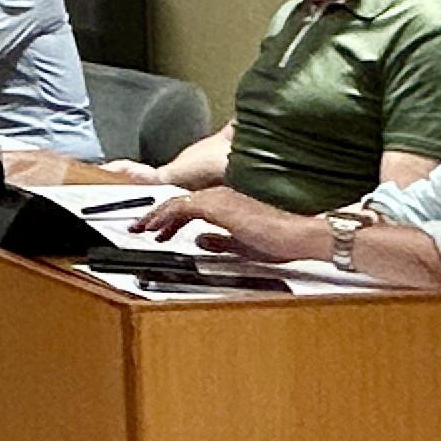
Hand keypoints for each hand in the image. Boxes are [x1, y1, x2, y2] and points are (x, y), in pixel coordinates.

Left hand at [130, 185, 309, 257]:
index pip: (190, 206)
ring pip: (176, 203)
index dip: (169, 218)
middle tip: (139, 227)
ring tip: (141, 228)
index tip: (157, 231)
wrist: (301, 234)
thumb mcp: (243, 245)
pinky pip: (182, 208)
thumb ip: (220, 241)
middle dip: (155, 215)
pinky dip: (165, 217)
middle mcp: (220, 195)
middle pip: (178, 202)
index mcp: (227, 202)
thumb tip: (200, 241)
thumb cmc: (282, 240)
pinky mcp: (218, 205)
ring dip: (156, 216)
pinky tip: (156, 229)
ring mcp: (218, 198)